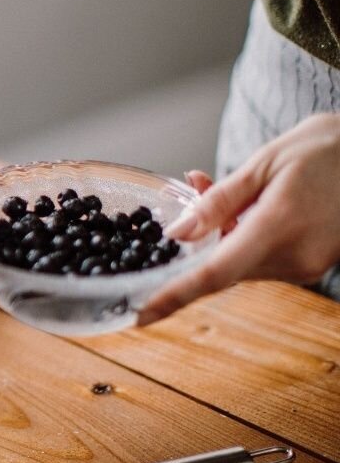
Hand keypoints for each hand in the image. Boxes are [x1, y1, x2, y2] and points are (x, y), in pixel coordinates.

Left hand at [138, 114, 339, 323]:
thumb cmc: (327, 148)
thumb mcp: (263, 163)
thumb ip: (218, 202)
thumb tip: (178, 234)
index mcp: (279, 228)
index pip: (214, 274)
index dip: (173, 296)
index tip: (141, 314)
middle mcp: (295, 257)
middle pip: (222, 267)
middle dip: (196, 241)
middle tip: (192, 187)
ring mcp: (307, 265)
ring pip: (239, 263)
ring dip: (219, 234)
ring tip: (214, 184)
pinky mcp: (312, 263)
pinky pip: (260, 258)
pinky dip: (241, 236)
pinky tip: (241, 204)